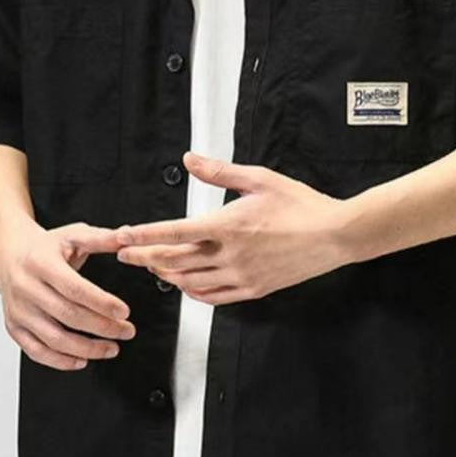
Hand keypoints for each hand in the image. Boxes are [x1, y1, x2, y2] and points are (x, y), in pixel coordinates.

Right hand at [0, 217, 136, 370]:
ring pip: (53, 338)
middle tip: (127, 331)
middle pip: (67, 315)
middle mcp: (26, 288)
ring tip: (111, 348)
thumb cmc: (44, 246)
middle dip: (102, 327)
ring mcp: (18, 310)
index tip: (124, 312)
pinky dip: (60, 361)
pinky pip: (36, 351)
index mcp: (41, 263)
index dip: (101, 302)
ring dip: (86, 348)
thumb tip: (128, 236)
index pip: (74, 288)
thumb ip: (101, 238)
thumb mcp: (73, 234)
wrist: (7, 254)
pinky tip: (82, 360)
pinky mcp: (13, 326)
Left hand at [112, 151, 352, 304]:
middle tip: (125, 253)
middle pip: (175, 261)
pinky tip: (185, 284)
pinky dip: (193, 291)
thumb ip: (220, 171)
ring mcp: (241, 276)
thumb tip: (189, 159)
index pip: (175, 232)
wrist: (334, 235)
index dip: (144, 235)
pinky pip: (213, 297)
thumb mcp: (260, 179)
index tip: (121, 236)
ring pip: (190, 282)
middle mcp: (230, 255)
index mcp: (228, 226)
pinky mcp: (253, 290)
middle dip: (145, 256)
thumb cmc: (300, 204)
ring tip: (152, 265)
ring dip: (167, 274)